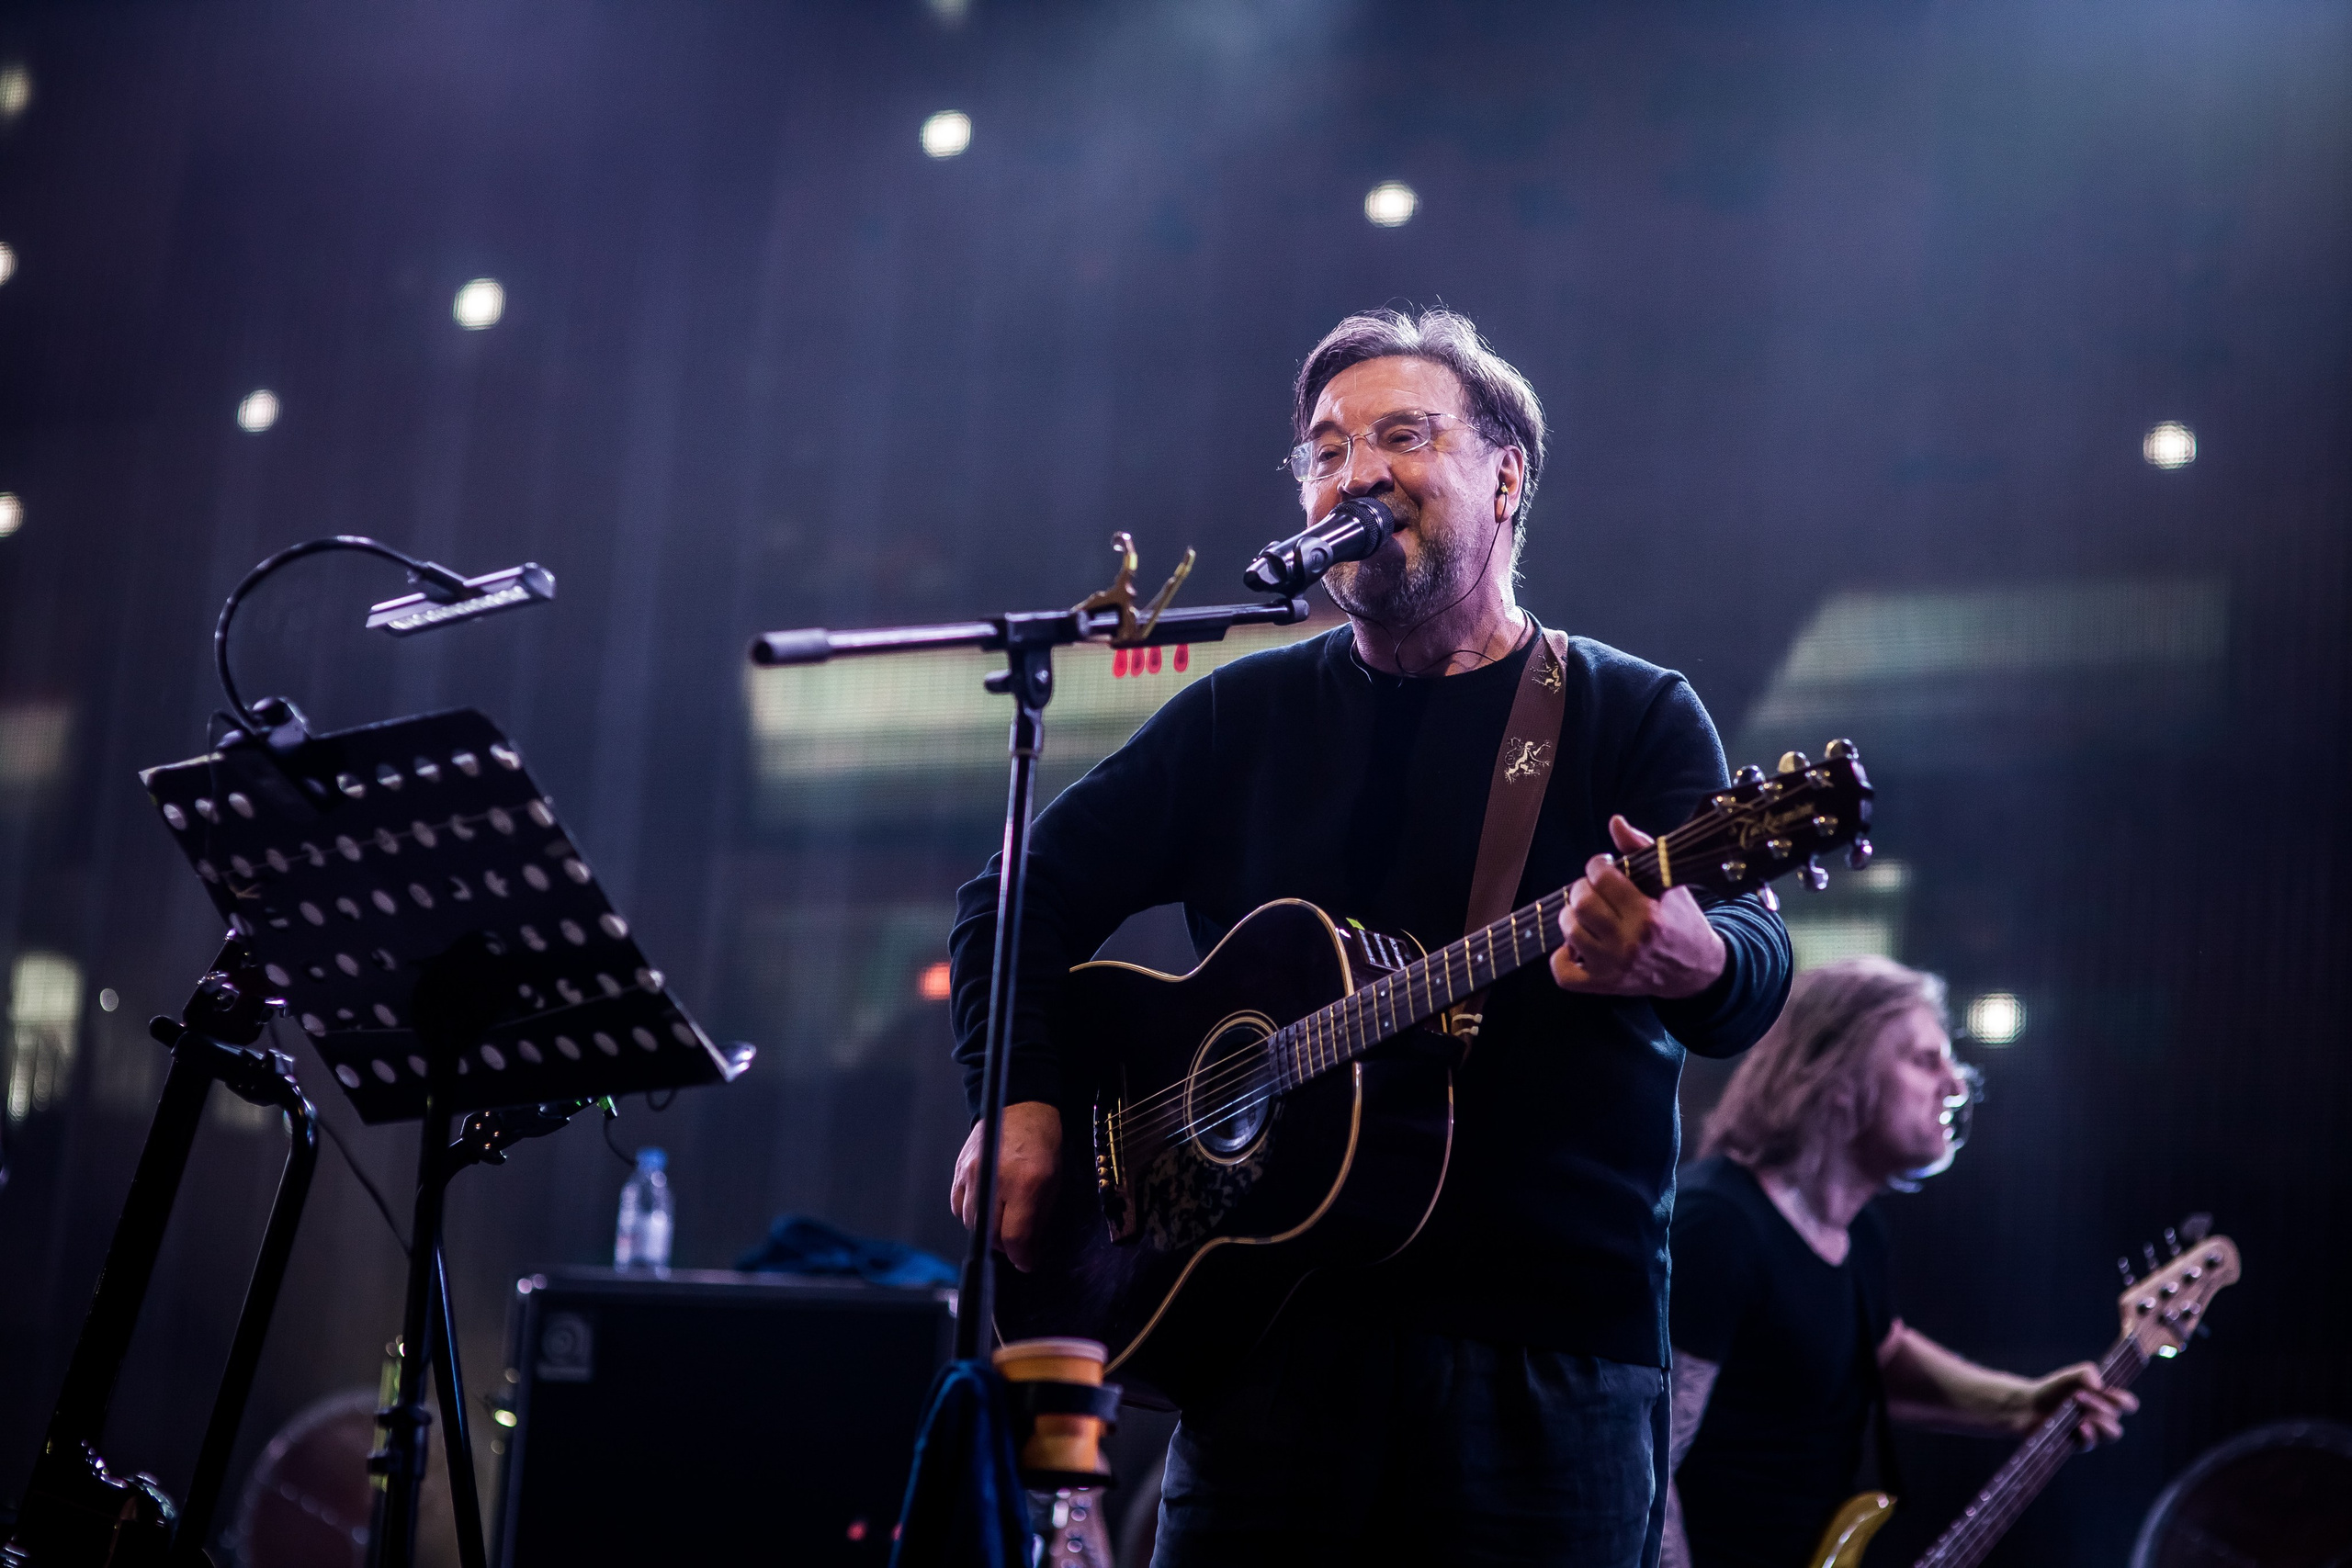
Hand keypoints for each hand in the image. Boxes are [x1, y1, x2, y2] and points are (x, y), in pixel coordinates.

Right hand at [949, 1100, 1061, 1271]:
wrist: (1019, 1105)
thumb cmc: (1042, 1141)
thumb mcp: (1053, 1180)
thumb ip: (1039, 1218)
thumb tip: (1029, 1250)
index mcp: (1026, 1182)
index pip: (1015, 1237)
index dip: (1022, 1257)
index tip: (1027, 1263)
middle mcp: (995, 1178)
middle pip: (990, 1235)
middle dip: (1006, 1246)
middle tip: (1018, 1243)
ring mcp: (971, 1174)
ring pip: (971, 1224)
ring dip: (988, 1230)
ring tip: (1003, 1221)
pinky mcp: (958, 1170)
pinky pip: (958, 1207)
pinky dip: (971, 1214)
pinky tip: (986, 1207)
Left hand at [1550, 816, 1727, 997]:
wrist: (1697, 970)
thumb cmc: (1682, 921)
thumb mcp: (1669, 882)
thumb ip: (1640, 849)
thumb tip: (1615, 822)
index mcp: (1648, 914)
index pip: (1602, 878)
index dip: (1596, 865)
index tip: (1602, 866)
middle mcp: (1629, 942)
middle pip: (1582, 905)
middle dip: (1582, 888)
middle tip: (1592, 889)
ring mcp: (1614, 967)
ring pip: (1570, 932)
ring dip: (1572, 916)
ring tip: (1586, 913)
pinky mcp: (1605, 985)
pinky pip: (1564, 975)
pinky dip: (1562, 958)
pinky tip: (1575, 945)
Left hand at [2020, 1362, 2138, 1445]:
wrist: (2028, 1407)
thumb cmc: (2052, 1390)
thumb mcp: (2069, 1376)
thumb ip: (2086, 1372)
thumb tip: (2100, 1386)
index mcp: (2104, 1400)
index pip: (2127, 1404)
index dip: (2125, 1400)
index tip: (2110, 1393)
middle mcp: (2102, 1417)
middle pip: (2116, 1415)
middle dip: (2099, 1405)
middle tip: (2077, 1396)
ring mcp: (2093, 1432)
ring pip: (2113, 1432)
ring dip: (2100, 1421)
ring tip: (2081, 1415)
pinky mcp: (2079, 1444)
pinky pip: (2092, 1443)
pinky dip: (2089, 1434)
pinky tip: (2080, 1426)